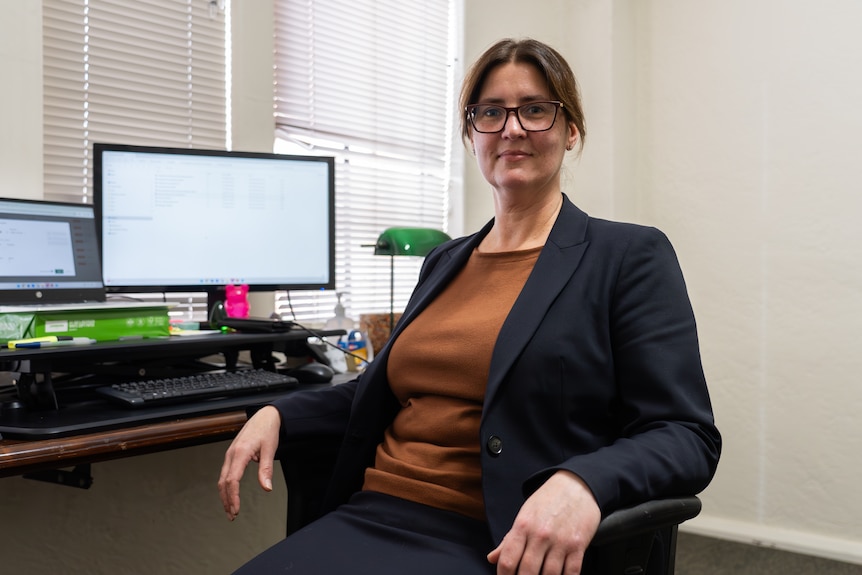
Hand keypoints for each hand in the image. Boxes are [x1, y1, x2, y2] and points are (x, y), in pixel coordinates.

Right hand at [217, 405, 281, 520]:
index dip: (233, 497)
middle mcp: (231, 454)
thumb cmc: (267, 431)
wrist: (265, 416)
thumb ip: (266, 470)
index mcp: (240, 453)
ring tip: (230, 509)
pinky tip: (231, 494)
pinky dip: (226, 486)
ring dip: (225, 495)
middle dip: (226, 500)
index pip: (232, 480)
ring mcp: (230, 454)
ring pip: (222, 479)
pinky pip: (226, 473)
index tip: (236, 510)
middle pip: (224, 482)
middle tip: (232, 515)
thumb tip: (266, 488)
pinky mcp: (232, 454)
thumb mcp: (270, 450)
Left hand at [487, 470, 600, 574]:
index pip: (507, 560)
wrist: (576, 485)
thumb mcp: (524, 515)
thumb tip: (492, 558)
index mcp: (522, 526)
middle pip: (527, 571)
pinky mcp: (578, 545)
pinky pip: (571, 572)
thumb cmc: (547, 501)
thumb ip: (508, 540)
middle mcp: (540, 534)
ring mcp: (561, 541)